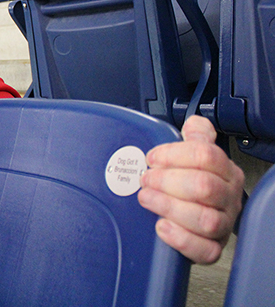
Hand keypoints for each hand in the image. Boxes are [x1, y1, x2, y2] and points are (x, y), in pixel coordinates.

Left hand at [138, 115, 244, 263]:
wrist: (194, 218)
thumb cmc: (191, 185)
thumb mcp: (193, 157)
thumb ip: (195, 138)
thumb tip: (194, 123)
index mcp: (225, 171)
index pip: (206, 155)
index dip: (173, 154)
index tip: (153, 157)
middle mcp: (227, 197)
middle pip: (204, 186)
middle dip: (167, 180)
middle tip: (146, 179)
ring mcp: (222, 224)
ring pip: (204, 218)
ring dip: (168, 206)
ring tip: (147, 199)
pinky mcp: (212, 248)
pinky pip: (204, 249)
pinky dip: (180, 238)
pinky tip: (162, 226)